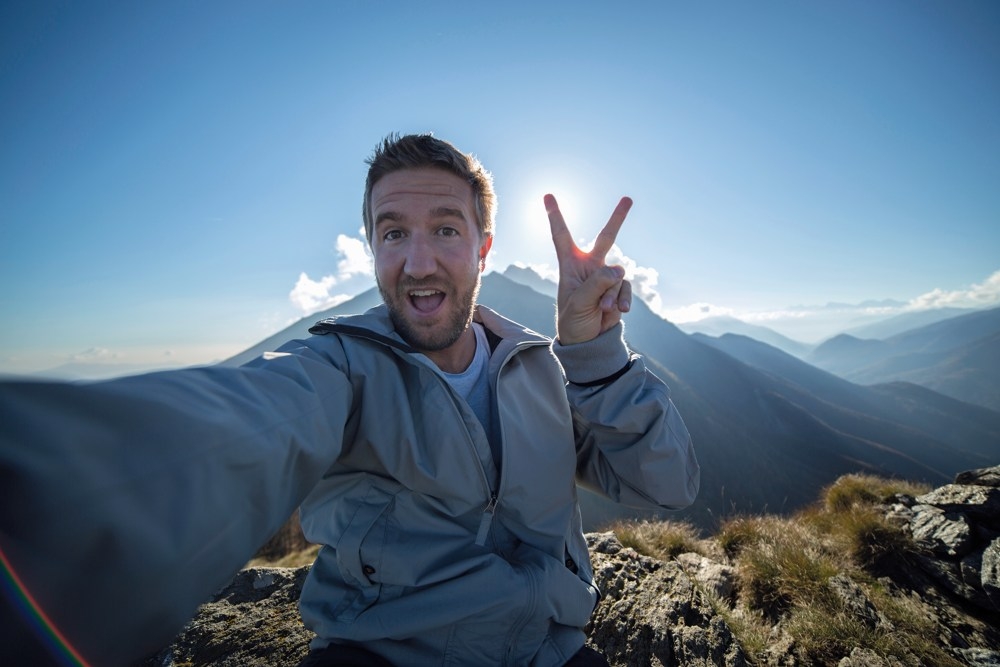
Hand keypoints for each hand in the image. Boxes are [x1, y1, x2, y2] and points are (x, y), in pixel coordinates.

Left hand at [546, 194, 632, 344]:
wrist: (588, 341)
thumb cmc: (573, 321)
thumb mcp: (578, 303)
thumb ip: (597, 284)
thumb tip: (620, 270)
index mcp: (570, 265)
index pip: (561, 236)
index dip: (555, 216)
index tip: (547, 195)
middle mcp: (590, 267)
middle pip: (606, 238)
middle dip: (618, 218)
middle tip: (628, 198)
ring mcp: (606, 278)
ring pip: (617, 275)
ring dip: (611, 294)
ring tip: (602, 308)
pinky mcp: (619, 290)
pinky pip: (627, 288)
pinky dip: (623, 300)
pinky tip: (617, 311)